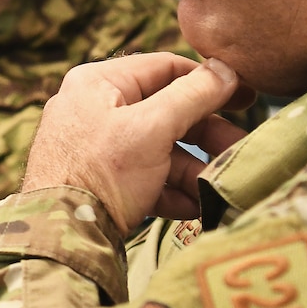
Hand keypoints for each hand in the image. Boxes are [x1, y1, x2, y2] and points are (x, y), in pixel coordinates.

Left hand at [20, 54, 251, 237]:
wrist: (60, 239)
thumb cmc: (100, 174)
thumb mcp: (152, 128)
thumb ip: (192, 96)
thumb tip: (226, 69)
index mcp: (98, 83)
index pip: (165, 68)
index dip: (209, 81)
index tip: (246, 99)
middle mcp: (94, 110)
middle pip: (166, 112)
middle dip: (206, 136)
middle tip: (238, 150)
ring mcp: (94, 148)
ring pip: (159, 150)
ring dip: (193, 170)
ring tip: (219, 187)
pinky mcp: (98, 183)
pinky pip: (143, 178)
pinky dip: (170, 191)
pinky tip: (195, 207)